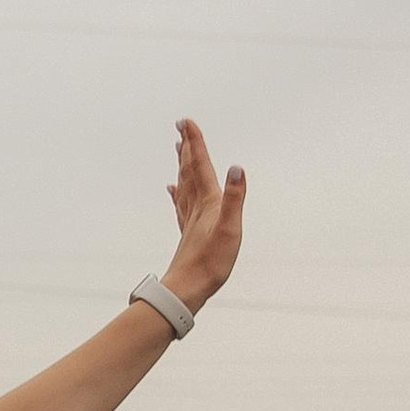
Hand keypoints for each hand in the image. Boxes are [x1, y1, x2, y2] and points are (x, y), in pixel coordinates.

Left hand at [162, 117, 246, 314]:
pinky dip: (178, 191)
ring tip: (179, 149)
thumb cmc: (211, 263)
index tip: (186, 121)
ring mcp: (190, 219)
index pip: (201, 165)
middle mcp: (196, 207)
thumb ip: (234, 198)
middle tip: (181, 126)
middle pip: (190, 170)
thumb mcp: (230, 229)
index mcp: (208, 202)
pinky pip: (182, 205)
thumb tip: (236, 168)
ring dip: (183, 164)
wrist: (187, 289)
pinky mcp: (188, 232)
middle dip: (187, 147)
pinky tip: (173, 188)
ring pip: (185, 184)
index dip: (195, 142)